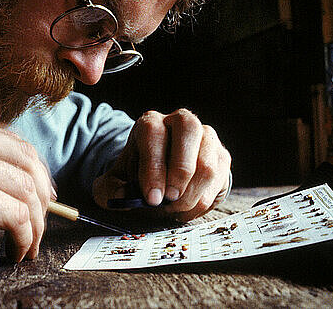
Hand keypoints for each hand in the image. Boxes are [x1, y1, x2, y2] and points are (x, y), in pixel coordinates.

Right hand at [0, 109, 51, 295]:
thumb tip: (18, 177)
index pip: (9, 138)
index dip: (34, 169)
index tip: (42, 195)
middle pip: (24, 159)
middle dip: (42, 195)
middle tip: (42, 222)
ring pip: (26, 188)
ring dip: (36, 222)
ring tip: (27, 244)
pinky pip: (17, 215)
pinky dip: (25, 237)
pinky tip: (15, 251)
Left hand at [93, 109, 230, 221]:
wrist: (159, 179)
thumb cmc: (135, 177)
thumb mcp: (114, 183)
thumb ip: (111, 190)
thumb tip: (123, 196)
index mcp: (150, 123)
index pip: (154, 133)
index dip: (154, 166)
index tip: (151, 197)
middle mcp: (180, 121)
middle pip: (189, 130)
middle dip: (180, 171)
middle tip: (169, 200)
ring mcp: (206, 137)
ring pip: (207, 163)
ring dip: (191, 194)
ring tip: (173, 210)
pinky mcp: (221, 156)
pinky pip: (219, 179)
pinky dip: (202, 201)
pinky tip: (185, 210)